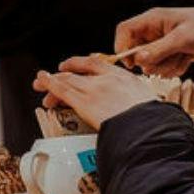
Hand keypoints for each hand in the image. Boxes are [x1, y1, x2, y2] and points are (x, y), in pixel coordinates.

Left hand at [33, 57, 157, 129]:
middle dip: (63, 74)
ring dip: (52, 82)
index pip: (98, 65)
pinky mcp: (84, 101)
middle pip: (79, 72)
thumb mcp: (148, 105)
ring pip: (68, 80)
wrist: (148, 128)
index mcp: (125, 78)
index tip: (75, 67)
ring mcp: (95, 89)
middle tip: (52, 77)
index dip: (82, 64)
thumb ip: (134, 104)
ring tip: (41, 83)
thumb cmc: (152, 123)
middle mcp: (108, 79)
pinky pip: (62, 90)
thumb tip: (133, 114)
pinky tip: (42, 82)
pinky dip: (49, 84)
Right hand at [113, 5, 193, 74]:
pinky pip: (163, 68)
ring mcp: (161, 44)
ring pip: (150, 64)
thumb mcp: (183, 38)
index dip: (122, 47)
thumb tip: (139, 60)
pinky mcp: (170, 54)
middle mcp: (153, 32)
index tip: (130, 63)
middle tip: (168, 59)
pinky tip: (187, 58)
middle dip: (151, 62)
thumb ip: (160, 49)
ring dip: (166, 66)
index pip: (125, 31)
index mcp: (152, 20)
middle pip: (136, 52)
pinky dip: (174, 68)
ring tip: (182, 56)